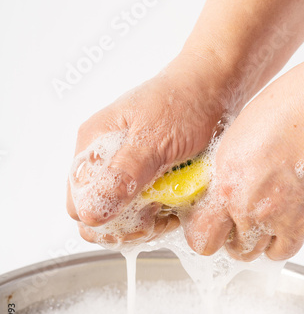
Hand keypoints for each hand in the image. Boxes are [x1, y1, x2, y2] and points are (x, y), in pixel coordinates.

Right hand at [67, 53, 237, 244]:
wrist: (215, 87)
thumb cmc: (185, 102)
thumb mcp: (155, 139)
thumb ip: (123, 174)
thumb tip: (92, 213)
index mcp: (94, 144)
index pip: (78, 203)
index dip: (104, 222)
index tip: (139, 221)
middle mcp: (104, 158)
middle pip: (97, 213)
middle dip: (123, 226)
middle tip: (156, 220)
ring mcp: (124, 168)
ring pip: (119, 215)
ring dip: (143, 222)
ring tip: (169, 209)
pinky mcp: (145, 175)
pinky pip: (140, 207)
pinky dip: (156, 214)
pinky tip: (174, 205)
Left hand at [184, 44, 303, 260]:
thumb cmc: (285, 111)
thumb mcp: (232, 144)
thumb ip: (221, 182)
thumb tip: (213, 203)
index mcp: (231, 191)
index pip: (203, 240)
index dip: (203, 234)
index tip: (206, 228)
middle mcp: (261, 212)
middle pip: (239, 251)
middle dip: (235, 238)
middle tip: (237, 219)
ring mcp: (295, 219)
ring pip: (271, 252)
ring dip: (264, 239)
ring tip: (264, 214)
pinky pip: (300, 236)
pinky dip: (292, 228)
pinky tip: (291, 202)